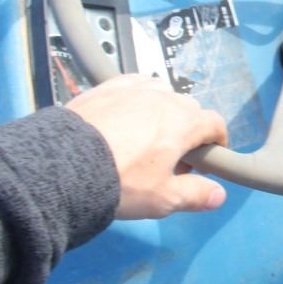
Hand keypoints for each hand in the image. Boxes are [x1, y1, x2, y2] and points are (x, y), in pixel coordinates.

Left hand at [66, 74, 228, 218]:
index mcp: (185, 122)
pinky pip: (133, 85)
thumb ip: (196, 195)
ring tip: (145, 135)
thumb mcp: (162, 198)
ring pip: (162, 93)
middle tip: (170, 159)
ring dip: (163, 111)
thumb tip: (219, 195)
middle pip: (189, 109)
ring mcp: (134, 89)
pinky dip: (137, 97)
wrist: (63, 165)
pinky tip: (125, 114)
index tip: (205, 160)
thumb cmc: (122, 182)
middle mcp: (165, 98)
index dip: (216, 142)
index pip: (215, 124)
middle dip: (188, 131)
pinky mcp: (107, 87)